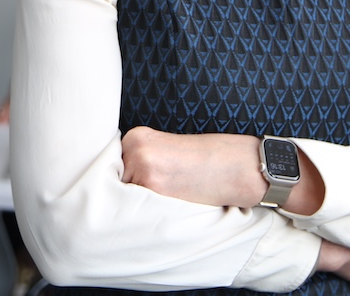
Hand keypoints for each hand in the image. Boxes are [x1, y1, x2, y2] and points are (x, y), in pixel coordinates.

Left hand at [121, 126, 260, 206]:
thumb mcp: (167, 151)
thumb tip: (117, 185)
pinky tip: (165, 207)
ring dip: (135, 205)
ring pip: (121, 196)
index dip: (125, 181)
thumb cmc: (205, 161)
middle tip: (157, 195)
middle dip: (128, 192)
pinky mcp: (152, 187)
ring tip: (165, 200)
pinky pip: (135, 209)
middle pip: (115, 180)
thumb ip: (141, 162)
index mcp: (136, 136)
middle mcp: (135, 148)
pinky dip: (145, 214)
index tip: (138, 189)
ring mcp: (142, 167)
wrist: (235, 165)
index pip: (114, 166)